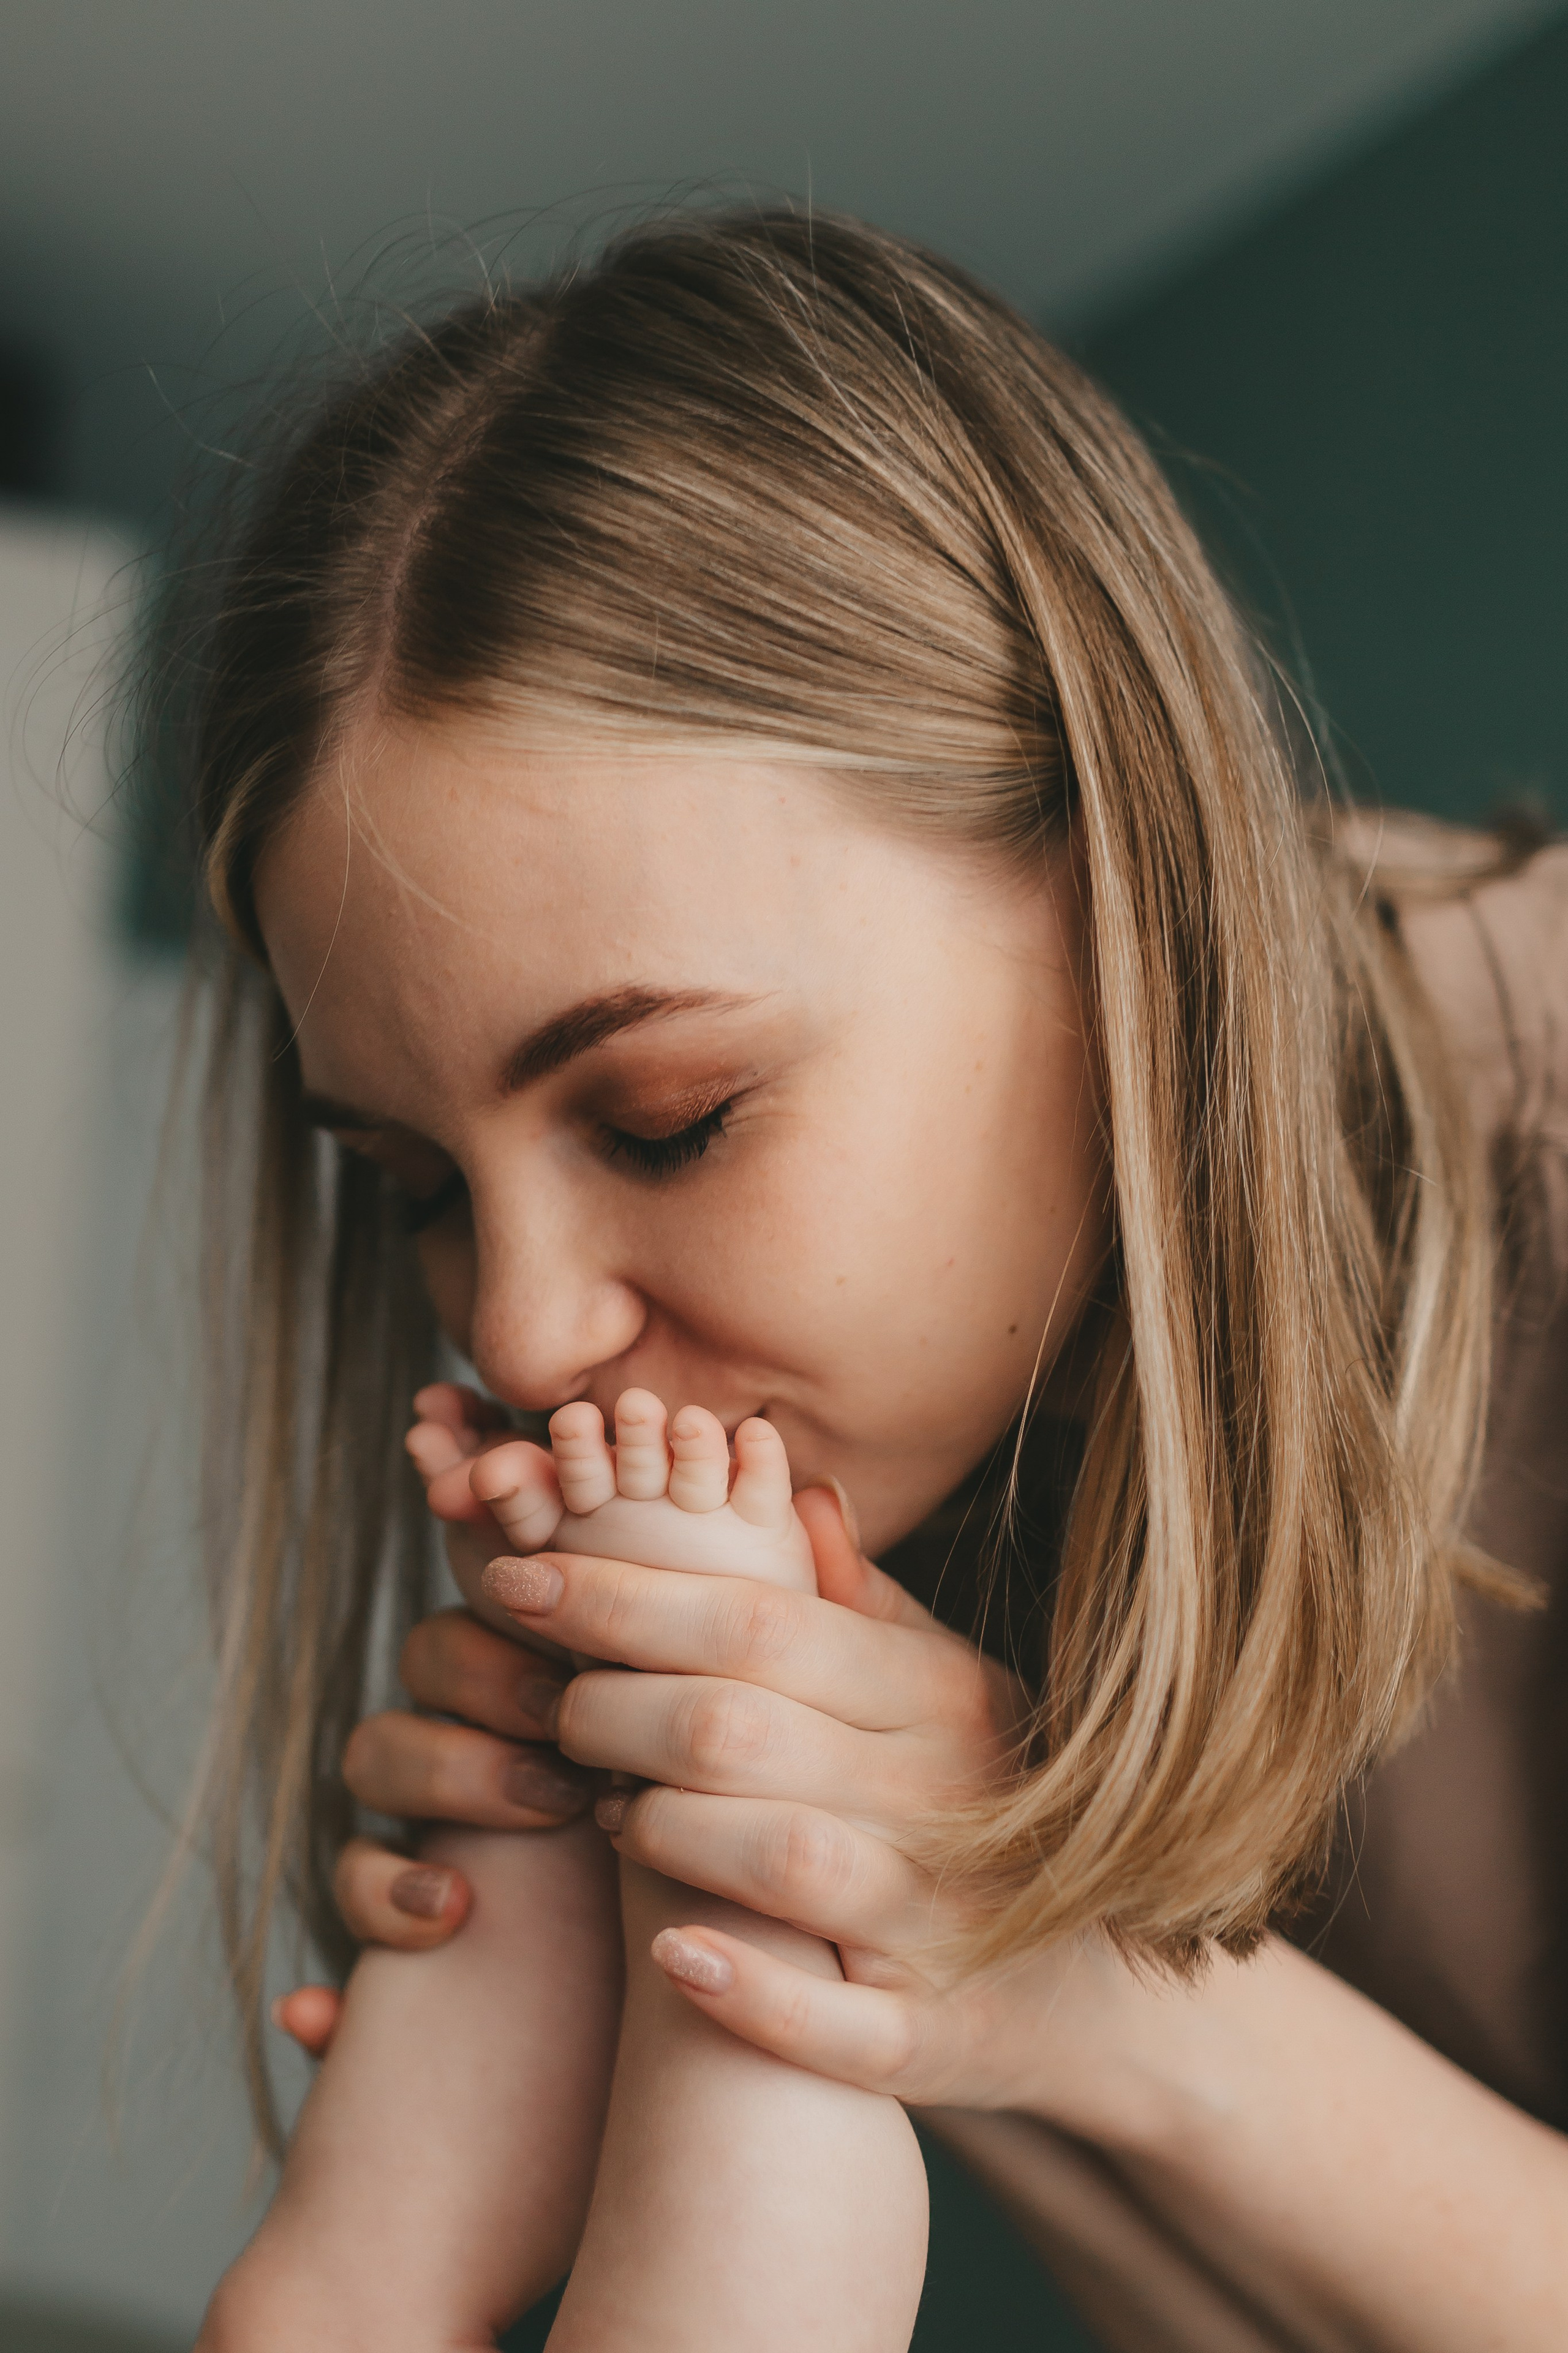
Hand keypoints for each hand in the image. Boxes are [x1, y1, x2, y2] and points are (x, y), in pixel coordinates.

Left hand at [476, 1491, 1120, 2117]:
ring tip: (604, 1811)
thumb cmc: (986, 1802)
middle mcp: (944, 1795)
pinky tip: (671, 1955)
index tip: (520, 1577)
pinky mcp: (933, 2039)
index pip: (757, 1620)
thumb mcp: (949, 1685)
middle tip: (552, 1705)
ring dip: (659, 1829)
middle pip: (736, 1728)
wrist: (1101, 1989)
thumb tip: (790, 1490)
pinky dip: (746, 1990)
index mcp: (938, 1692)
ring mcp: (944, 1923)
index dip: (623, 1595)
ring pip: (774, 1856)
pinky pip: (833, 2021)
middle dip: (609, 1706)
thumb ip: (864, 1599)